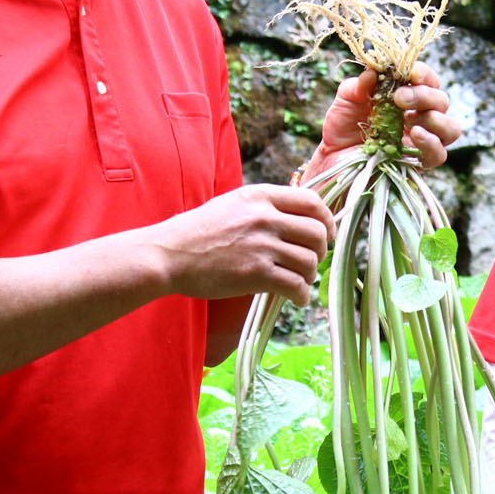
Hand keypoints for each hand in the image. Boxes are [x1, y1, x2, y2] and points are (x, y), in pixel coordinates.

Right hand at [142, 184, 334, 305]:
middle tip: (311, 261)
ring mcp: (261, 245)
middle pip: (316, 232)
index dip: (326, 220)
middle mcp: (265, 217)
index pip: (312, 202)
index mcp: (260, 196)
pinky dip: (301, 295)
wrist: (168, 255)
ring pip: (309, 261)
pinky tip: (295, 297)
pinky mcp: (256, 274)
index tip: (326, 233)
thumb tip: (297, 218)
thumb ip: (264, 207)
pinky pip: (296, 285)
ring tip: (300, 281)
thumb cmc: (197, 232)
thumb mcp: (232, 204)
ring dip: (309, 275)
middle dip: (320, 250)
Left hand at [311, 63, 462, 172]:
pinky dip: (431, 143)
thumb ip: (359, 85)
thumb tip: (374, 71)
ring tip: (408, 120)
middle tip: (399, 98)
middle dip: (424, 96)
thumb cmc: (343, 126)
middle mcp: (419, 116)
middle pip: (442, 101)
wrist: (332, 159)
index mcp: (407, 96)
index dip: (423, 74)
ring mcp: (421, 141)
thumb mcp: (346, 100)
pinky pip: (439, 154)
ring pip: (451, 128)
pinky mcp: (418, 164)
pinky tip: (415, 136)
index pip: (428, 80)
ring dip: (434, 119)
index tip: (409, 73)